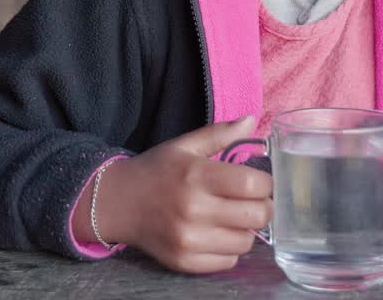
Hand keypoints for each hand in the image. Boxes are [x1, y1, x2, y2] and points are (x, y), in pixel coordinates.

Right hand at [93, 116, 272, 272]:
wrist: (117, 203)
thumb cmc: (156, 171)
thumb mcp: (184, 146)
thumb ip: (220, 134)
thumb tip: (251, 120)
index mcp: (197, 175)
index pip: (253, 185)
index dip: (265, 183)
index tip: (259, 182)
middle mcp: (193, 209)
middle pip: (257, 216)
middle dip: (263, 207)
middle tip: (254, 202)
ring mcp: (188, 239)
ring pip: (246, 243)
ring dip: (246, 230)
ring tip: (233, 218)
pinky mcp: (183, 261)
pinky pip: (228, 262)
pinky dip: (229, 250)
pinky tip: (218, 234)